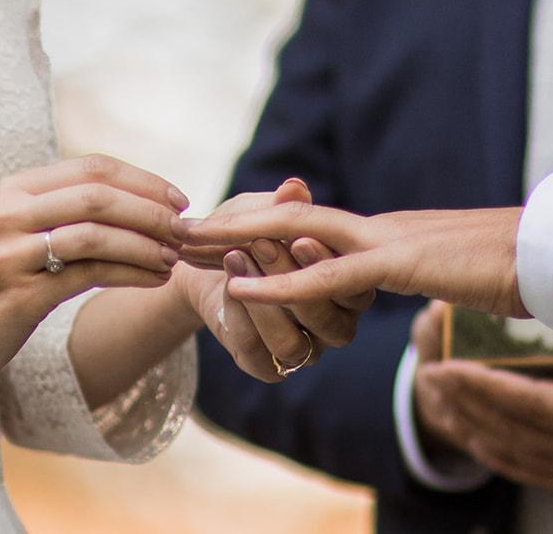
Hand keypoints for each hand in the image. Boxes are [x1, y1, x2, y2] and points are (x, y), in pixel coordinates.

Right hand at [0, 154, 188, 388]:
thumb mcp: (22, 232)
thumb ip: (68, 211)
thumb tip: (142, 200)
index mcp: (15, 189)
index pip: (93, 168)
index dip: (144, 180)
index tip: (180, 198)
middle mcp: (10, 213)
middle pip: (99, 195)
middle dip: (152, 210)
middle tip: (185, 229)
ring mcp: (11, 252)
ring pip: (97, 233)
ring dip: (146, 244)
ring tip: (174, 258)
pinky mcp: (19, 293)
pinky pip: (89, 274)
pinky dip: (132, 273)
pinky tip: (155, 280)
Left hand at [178, 180, 374, 380]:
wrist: (201, 263)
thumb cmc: (245, 231)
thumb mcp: (262, 212)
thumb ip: (282, 206)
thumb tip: (293, 186)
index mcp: (348, 288)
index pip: (351, 285)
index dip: (325, 263)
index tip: (299, 237)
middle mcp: (333, 324)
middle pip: (326, 318)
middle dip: (288, 277)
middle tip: (259, 243)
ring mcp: (303, 349)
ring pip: (292, 341)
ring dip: (261, 301)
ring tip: (235, 258)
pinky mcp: (268, 365)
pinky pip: (259, 353)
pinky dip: (241, 316)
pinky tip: (227, 285)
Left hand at [184, 203, 526, 316]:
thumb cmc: (519, 264)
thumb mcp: (457, 272)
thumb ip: (428, 271)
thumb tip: (421, 277)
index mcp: (389, 232)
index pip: (310, 226)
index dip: (259, 227)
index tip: (214, 234)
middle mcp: (379, 227)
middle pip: (287, 220)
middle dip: (229, 225)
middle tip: (175, 228)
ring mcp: (388, 240)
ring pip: (295, 236)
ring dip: (236, 242)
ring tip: (184, 244)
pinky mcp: (402, 262)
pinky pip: (330, 275)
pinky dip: (282, 281)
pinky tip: (241, 287)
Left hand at [417, 347, 552, 499]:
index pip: (530, 407)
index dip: (483, 388)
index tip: (445, 365)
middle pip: (510, 432)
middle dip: (462, 401)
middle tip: (426, 367)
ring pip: (512, 455)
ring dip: (469, 426)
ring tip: (435, 393)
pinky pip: (528, 470)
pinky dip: (492, 451)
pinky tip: (470, 432)